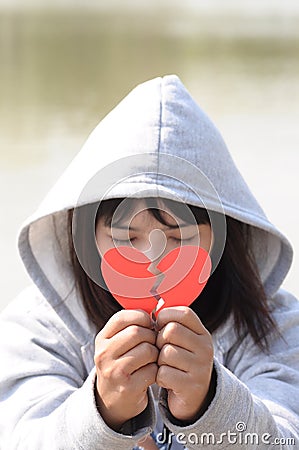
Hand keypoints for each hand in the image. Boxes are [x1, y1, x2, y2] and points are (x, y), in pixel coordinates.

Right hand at [94, 310, 157, 429]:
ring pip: (147, 350)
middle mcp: (104, 354)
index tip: (149, 323)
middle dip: (151, 335)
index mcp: (102, 339)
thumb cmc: (121, 363)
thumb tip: (156, 310)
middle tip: (154, 342)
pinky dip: (157, 370)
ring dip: (156, 353)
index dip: (141, 317)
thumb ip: (130, 326)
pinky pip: (153, 370)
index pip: (122, 317)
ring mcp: (114, 372)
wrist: (112, 400)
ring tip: (153, 357)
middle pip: (137, 332)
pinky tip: (152, 372)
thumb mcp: (116, 343)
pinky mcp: (128, 388)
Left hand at [156, 306, 213, 421]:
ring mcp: (201, 368)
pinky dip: (159, 377)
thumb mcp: (182, 341)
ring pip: (166, 353)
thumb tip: (149, 312)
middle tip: (161, 350)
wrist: (193, 397)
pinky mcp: (192, 387)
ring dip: (159, 361)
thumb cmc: (180, 362)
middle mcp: (206, 348)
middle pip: (171, 331)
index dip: (165, 316)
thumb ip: (171, 324)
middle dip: (159, 341)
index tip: (160, 326)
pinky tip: (167, 380)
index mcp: (202, 333)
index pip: (183, 313)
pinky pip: (164, 374)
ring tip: (165, 366)